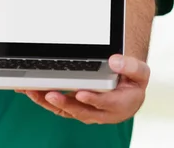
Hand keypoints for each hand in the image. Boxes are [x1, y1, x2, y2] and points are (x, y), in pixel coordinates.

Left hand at [17, 55, 148, 123]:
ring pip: (68, 111)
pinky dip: (46, 101)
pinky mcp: (78, 109)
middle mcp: (103, 113)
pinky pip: (61, 108)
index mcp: (120, 104)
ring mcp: (89, 112)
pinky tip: (33, 91)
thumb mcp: (140, 72)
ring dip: (50, 103)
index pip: (105, 103)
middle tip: (50, 94)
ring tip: (34, 92)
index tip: (81, 93)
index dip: (93, 99)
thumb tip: (114, 60)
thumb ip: (130, 66)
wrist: (130, 92)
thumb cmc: (133, 82)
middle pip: (82, 111)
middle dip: (65, 103)